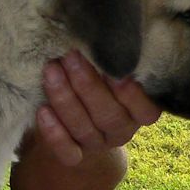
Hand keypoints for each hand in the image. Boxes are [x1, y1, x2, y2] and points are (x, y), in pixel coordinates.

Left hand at [36, 50, 160, 167]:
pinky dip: (54, 133)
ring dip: (65, 98)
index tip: (116, 71)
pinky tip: (42, 110)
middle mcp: (121, 131)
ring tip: (51, 70)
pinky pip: (66, 152)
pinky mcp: (74, 156)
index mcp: (139, 113)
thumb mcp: (109, 75)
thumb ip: (111, 63)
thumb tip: (101, 33)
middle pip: (108, 115)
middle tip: (71, 56)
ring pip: (83, 128)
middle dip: (87, 85)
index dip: (133, 95)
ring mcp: (97, 145)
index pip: (146, 111)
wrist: (76, 123)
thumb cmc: (98, 85)